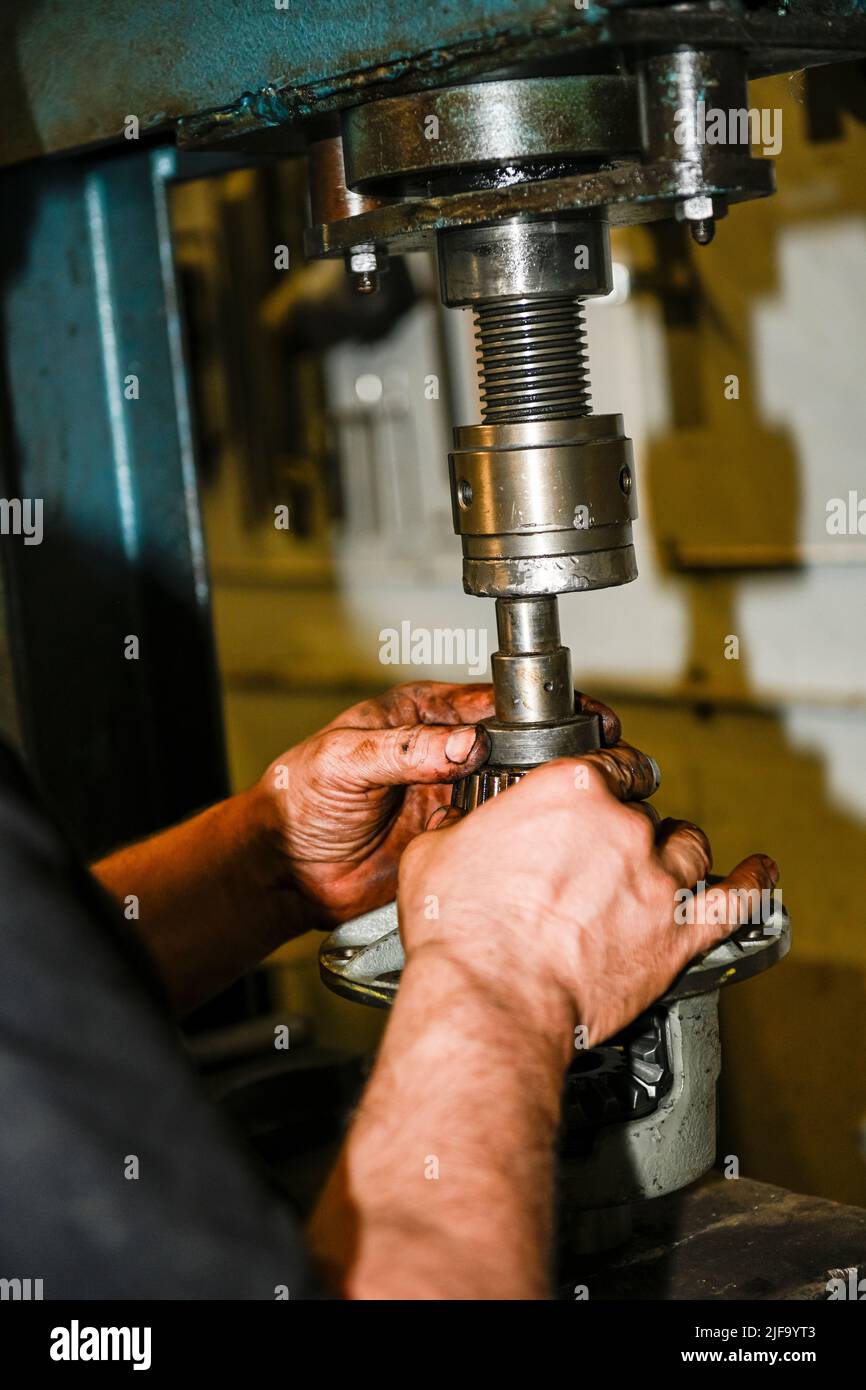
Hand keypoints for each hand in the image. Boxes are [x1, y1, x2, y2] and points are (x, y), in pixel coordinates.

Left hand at [256, 680, 620, 923]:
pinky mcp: (456, 840)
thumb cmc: (299, 798)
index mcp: (422, 716)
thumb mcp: (345, 760)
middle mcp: (445, 753)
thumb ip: (405, 749)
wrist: (285, 869)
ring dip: (547, 792)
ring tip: (586, 797)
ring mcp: (454, 797)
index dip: (537, 708)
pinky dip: (526, 834)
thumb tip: (464, 743)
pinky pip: (501, 833)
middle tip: (602, 757)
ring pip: (517, 788)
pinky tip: (551, 838)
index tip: (578, 716)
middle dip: (559, 748)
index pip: (491, 703)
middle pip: (518, 744)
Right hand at [397, 744, 778, 1050]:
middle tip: (603, 852)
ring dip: (677, 850)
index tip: (603, 784)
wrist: (493, 996)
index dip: (606, 774)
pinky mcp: (676, 934)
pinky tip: (758, 874)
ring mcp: (655, 879)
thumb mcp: (435, 853)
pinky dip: (752, 884)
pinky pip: (734, 902)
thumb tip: (458, 828)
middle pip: (642, 810)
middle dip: (626, 828)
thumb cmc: (461, 929)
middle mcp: (621, 825)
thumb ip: (462, 829)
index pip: (607, 762)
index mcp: (568, 789)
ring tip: (668, 859)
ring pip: (687, 846)